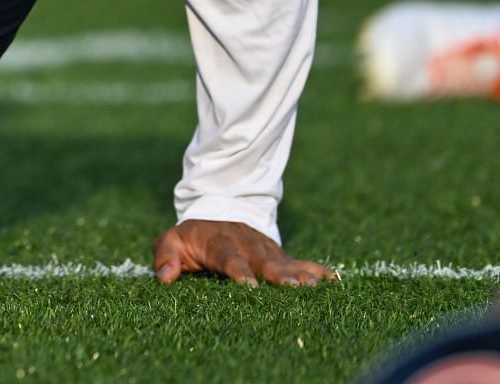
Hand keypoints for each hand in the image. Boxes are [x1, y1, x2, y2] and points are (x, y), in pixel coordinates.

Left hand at [150, 219, 335, 286]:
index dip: (238, 270)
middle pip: (263, 260)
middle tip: (292, 288)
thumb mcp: (171, 241)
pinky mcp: (279, 256)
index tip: (248, 285)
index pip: (228, 257)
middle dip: (277, 274)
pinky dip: (316, 270)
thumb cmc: (191, 237)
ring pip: (284, 262)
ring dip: (299, 275)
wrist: (216, 212)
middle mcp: (247, 245)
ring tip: (313, 288)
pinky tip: (334, 281)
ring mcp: (266, 250)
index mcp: (219, 242)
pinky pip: (300, 262)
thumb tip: (164, 278)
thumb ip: (165, 257)